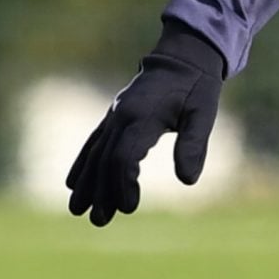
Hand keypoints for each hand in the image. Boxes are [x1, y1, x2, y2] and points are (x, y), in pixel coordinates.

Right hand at [65, 23, 225, 225]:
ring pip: (95, 153)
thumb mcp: (204, 113)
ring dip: (87, 183)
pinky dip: (82, 163)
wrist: (184, 58)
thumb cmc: (197, 87)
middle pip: (105, 160)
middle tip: (101, 221)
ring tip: (78, 211)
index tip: (130, 207)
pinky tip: (73, 184)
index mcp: (143, 116)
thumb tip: (189, 180)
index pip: (124, 157)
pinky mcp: (114, 116)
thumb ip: (194, 144)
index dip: (123, 184)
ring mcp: (114, 115)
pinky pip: (93, 142)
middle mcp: (122, 116)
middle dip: (101, 192)